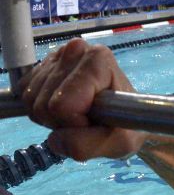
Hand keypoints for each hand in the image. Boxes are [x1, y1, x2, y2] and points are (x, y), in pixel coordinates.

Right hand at [20, 38, 146, 160]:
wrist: (128, 117)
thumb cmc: (127, 127)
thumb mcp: (118, 143)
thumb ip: (86, 145)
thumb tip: (55, 141)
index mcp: (98, 60)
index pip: (61, 105)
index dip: (75, 124)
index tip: (95, 122)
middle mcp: (76, 49)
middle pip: (42, 103)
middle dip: (61, 121)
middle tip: (87, 120)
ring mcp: (57, 56)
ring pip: (30, 100)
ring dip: (50, 117)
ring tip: (78, 114)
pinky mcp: (42, 66)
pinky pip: (23, 96)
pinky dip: (41, 111)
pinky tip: (65, 108)